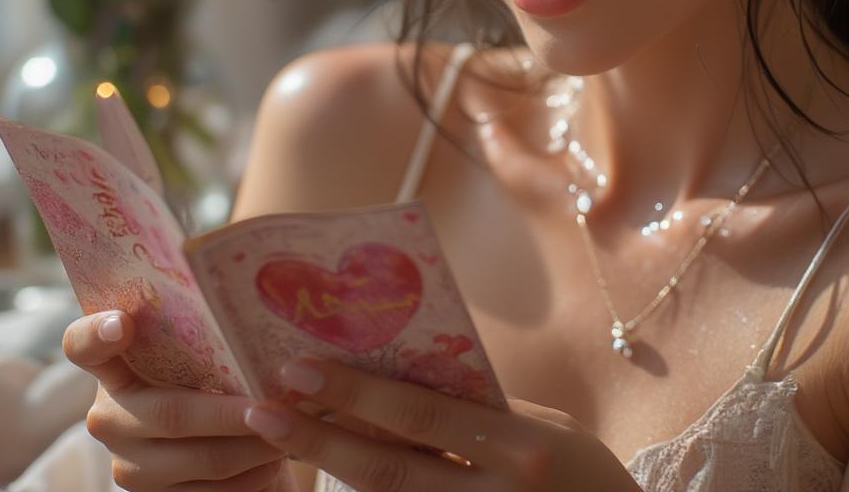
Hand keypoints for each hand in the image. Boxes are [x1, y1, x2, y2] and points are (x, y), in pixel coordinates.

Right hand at [62, 309, 290, 490]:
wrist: (220, 441)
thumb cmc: (214, 374)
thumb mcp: (203, 352)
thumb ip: (206, 335)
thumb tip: (257, 308)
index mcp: (114, 367)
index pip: (83, 345)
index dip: (97, 333)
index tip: (121, 324)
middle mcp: (111, 417)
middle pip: (171, 413)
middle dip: (230, 412)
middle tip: (274, 403)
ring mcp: (130, 466)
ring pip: (201, 459)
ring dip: (254, 444)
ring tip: (294, 425)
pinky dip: (254, 474)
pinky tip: (282, 455)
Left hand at [242, 356, 641, 490]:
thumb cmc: (588, 475)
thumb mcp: (550, 429)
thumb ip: (485, 408)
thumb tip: (409, 382)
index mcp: (521, 448)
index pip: (423, 415)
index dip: (356, 393)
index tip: (297, 368)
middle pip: (387, 470)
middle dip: (320, 437)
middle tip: (260, 408)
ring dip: (329, 471)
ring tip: (280, 439)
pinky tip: (328, 480)